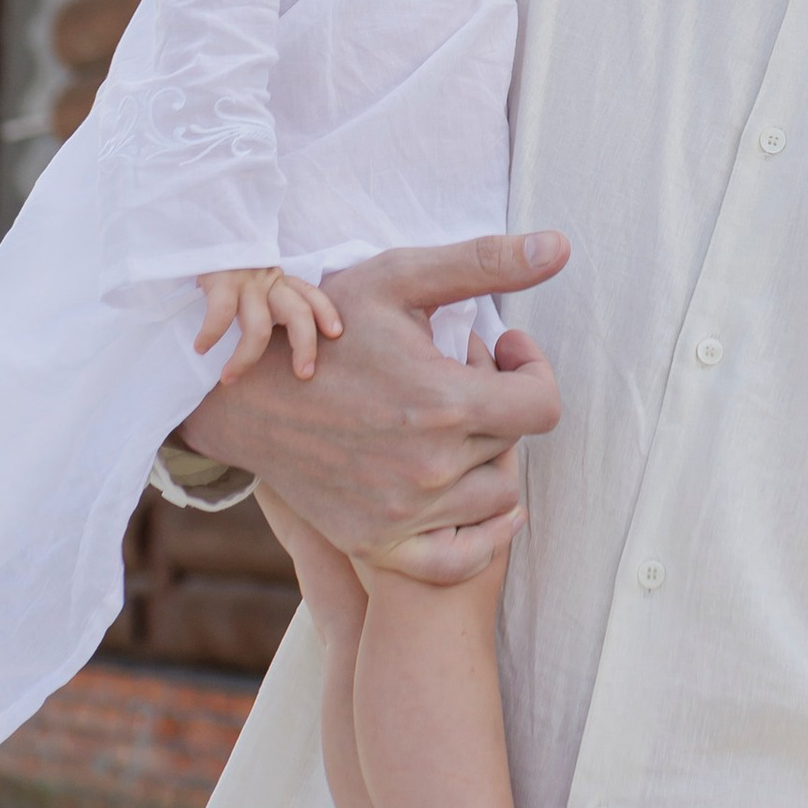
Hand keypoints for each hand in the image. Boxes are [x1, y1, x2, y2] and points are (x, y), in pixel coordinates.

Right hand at [179, 236, 568, 576]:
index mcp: (444, 402)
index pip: (542, 406)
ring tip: (453, 425)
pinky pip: (457, 561)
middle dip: (499, 406)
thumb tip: (560, 247)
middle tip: (460, 378)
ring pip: (494, 499)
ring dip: (486, 461)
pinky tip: (479, 502)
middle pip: (513, 447)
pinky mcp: (375, 542)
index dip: (533, 371)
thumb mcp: (400, 278)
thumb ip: (485, 262)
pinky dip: (481, 538)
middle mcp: (429, 468)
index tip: (505, 352)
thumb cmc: (326, 328)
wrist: (246, 394)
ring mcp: (402, 513)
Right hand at [196, 267, 341, 383]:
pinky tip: (201, 348)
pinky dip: (211, 335)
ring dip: (245, 359)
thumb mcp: (255, 277)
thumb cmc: (228, 264)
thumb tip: (273, 334)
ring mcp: (247, 281)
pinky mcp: (221, 281)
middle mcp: (269, 280)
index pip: (311, 294)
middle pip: (298, 313)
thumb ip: (267, 297)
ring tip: (229, 377)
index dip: (327, 312)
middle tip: (304, 373)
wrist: (204, 229)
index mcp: (279, 280)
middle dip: (305, 346)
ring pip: (259, 327)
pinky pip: (221, 315)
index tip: (336, 333)